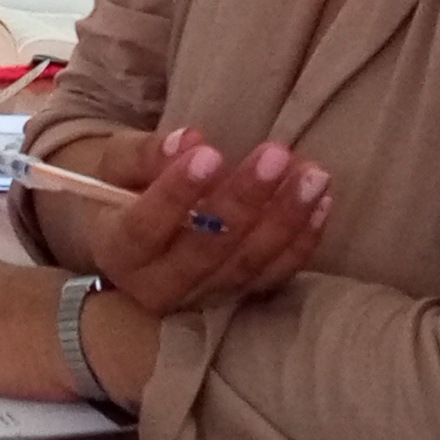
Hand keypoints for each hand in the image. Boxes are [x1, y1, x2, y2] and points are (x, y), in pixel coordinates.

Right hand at [90, 127, 331, 314]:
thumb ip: (144, 153)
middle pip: (205, 250)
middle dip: (245, 200)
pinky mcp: (240, 296)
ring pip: (247, 265)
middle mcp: (158, 286)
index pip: (143, 229)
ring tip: (312, 176)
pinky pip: (276, 275)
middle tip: (275, 154)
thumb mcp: (118, 164)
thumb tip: (187, 141)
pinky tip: (322, 202)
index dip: (176, 194)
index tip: (209, 154)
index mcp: (118, 251)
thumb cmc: (127, 189)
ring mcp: (204, 298)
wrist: (140, 233)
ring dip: (285, 219)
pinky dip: (303, 241)